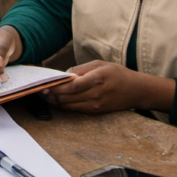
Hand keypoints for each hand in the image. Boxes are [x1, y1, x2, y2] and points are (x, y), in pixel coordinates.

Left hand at [42, 60, 171, 113]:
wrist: (136, 91)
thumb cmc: (118, 74)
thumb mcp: (100, 64)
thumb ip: (81, 69)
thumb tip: (64, 74)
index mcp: (97, 79)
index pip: (71, 86)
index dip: (56, 88)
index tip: (44, 86)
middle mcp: (96, 94)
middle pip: (68, 98)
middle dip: (52, 95)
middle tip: (40, 90)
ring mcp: (96, 105)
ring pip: (69, 106)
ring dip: (56, 101)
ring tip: (46, 95)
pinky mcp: (96, 111)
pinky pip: (76, 109)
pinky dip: (65, 105)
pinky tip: (58, 100)